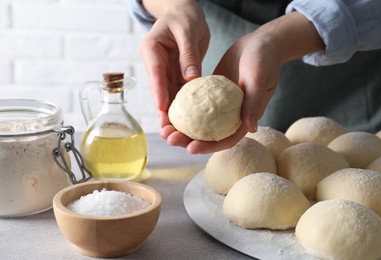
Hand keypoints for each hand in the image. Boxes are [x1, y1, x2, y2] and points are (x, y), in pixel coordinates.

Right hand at [140, 0, 209, 128]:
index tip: (162, 108)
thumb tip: (191, 79)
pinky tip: (184, 123)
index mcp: (152, 49)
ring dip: (171, 115)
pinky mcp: (175, 75)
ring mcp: (164, 71)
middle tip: (167, 131)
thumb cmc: (185, 16)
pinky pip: (178, 93)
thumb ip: (188, 54)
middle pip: (159, 90)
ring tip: (174, 134)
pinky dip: (181, 108)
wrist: (184, 12)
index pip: (155, 72)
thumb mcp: (188, 30)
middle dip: (163, 111)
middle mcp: (156, 63)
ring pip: (167, 95)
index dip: (159, 92)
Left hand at [178, 12, 324, 153]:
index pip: (225, 139)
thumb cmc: (264, 61)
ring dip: (181, 127)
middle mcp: (230, 115)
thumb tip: (251, 129)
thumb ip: (253, 104)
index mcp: (243, 118)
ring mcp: (219, 105)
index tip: (190, 148)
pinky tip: (167, 108)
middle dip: (187, 140)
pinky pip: (195, 103)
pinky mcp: (211, 92)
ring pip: (198, 121)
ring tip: (163, 128)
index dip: (208, 147)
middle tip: (169, 138)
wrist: (260, 43)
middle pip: (207, 134)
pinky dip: (183, 108)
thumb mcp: (258, 81)